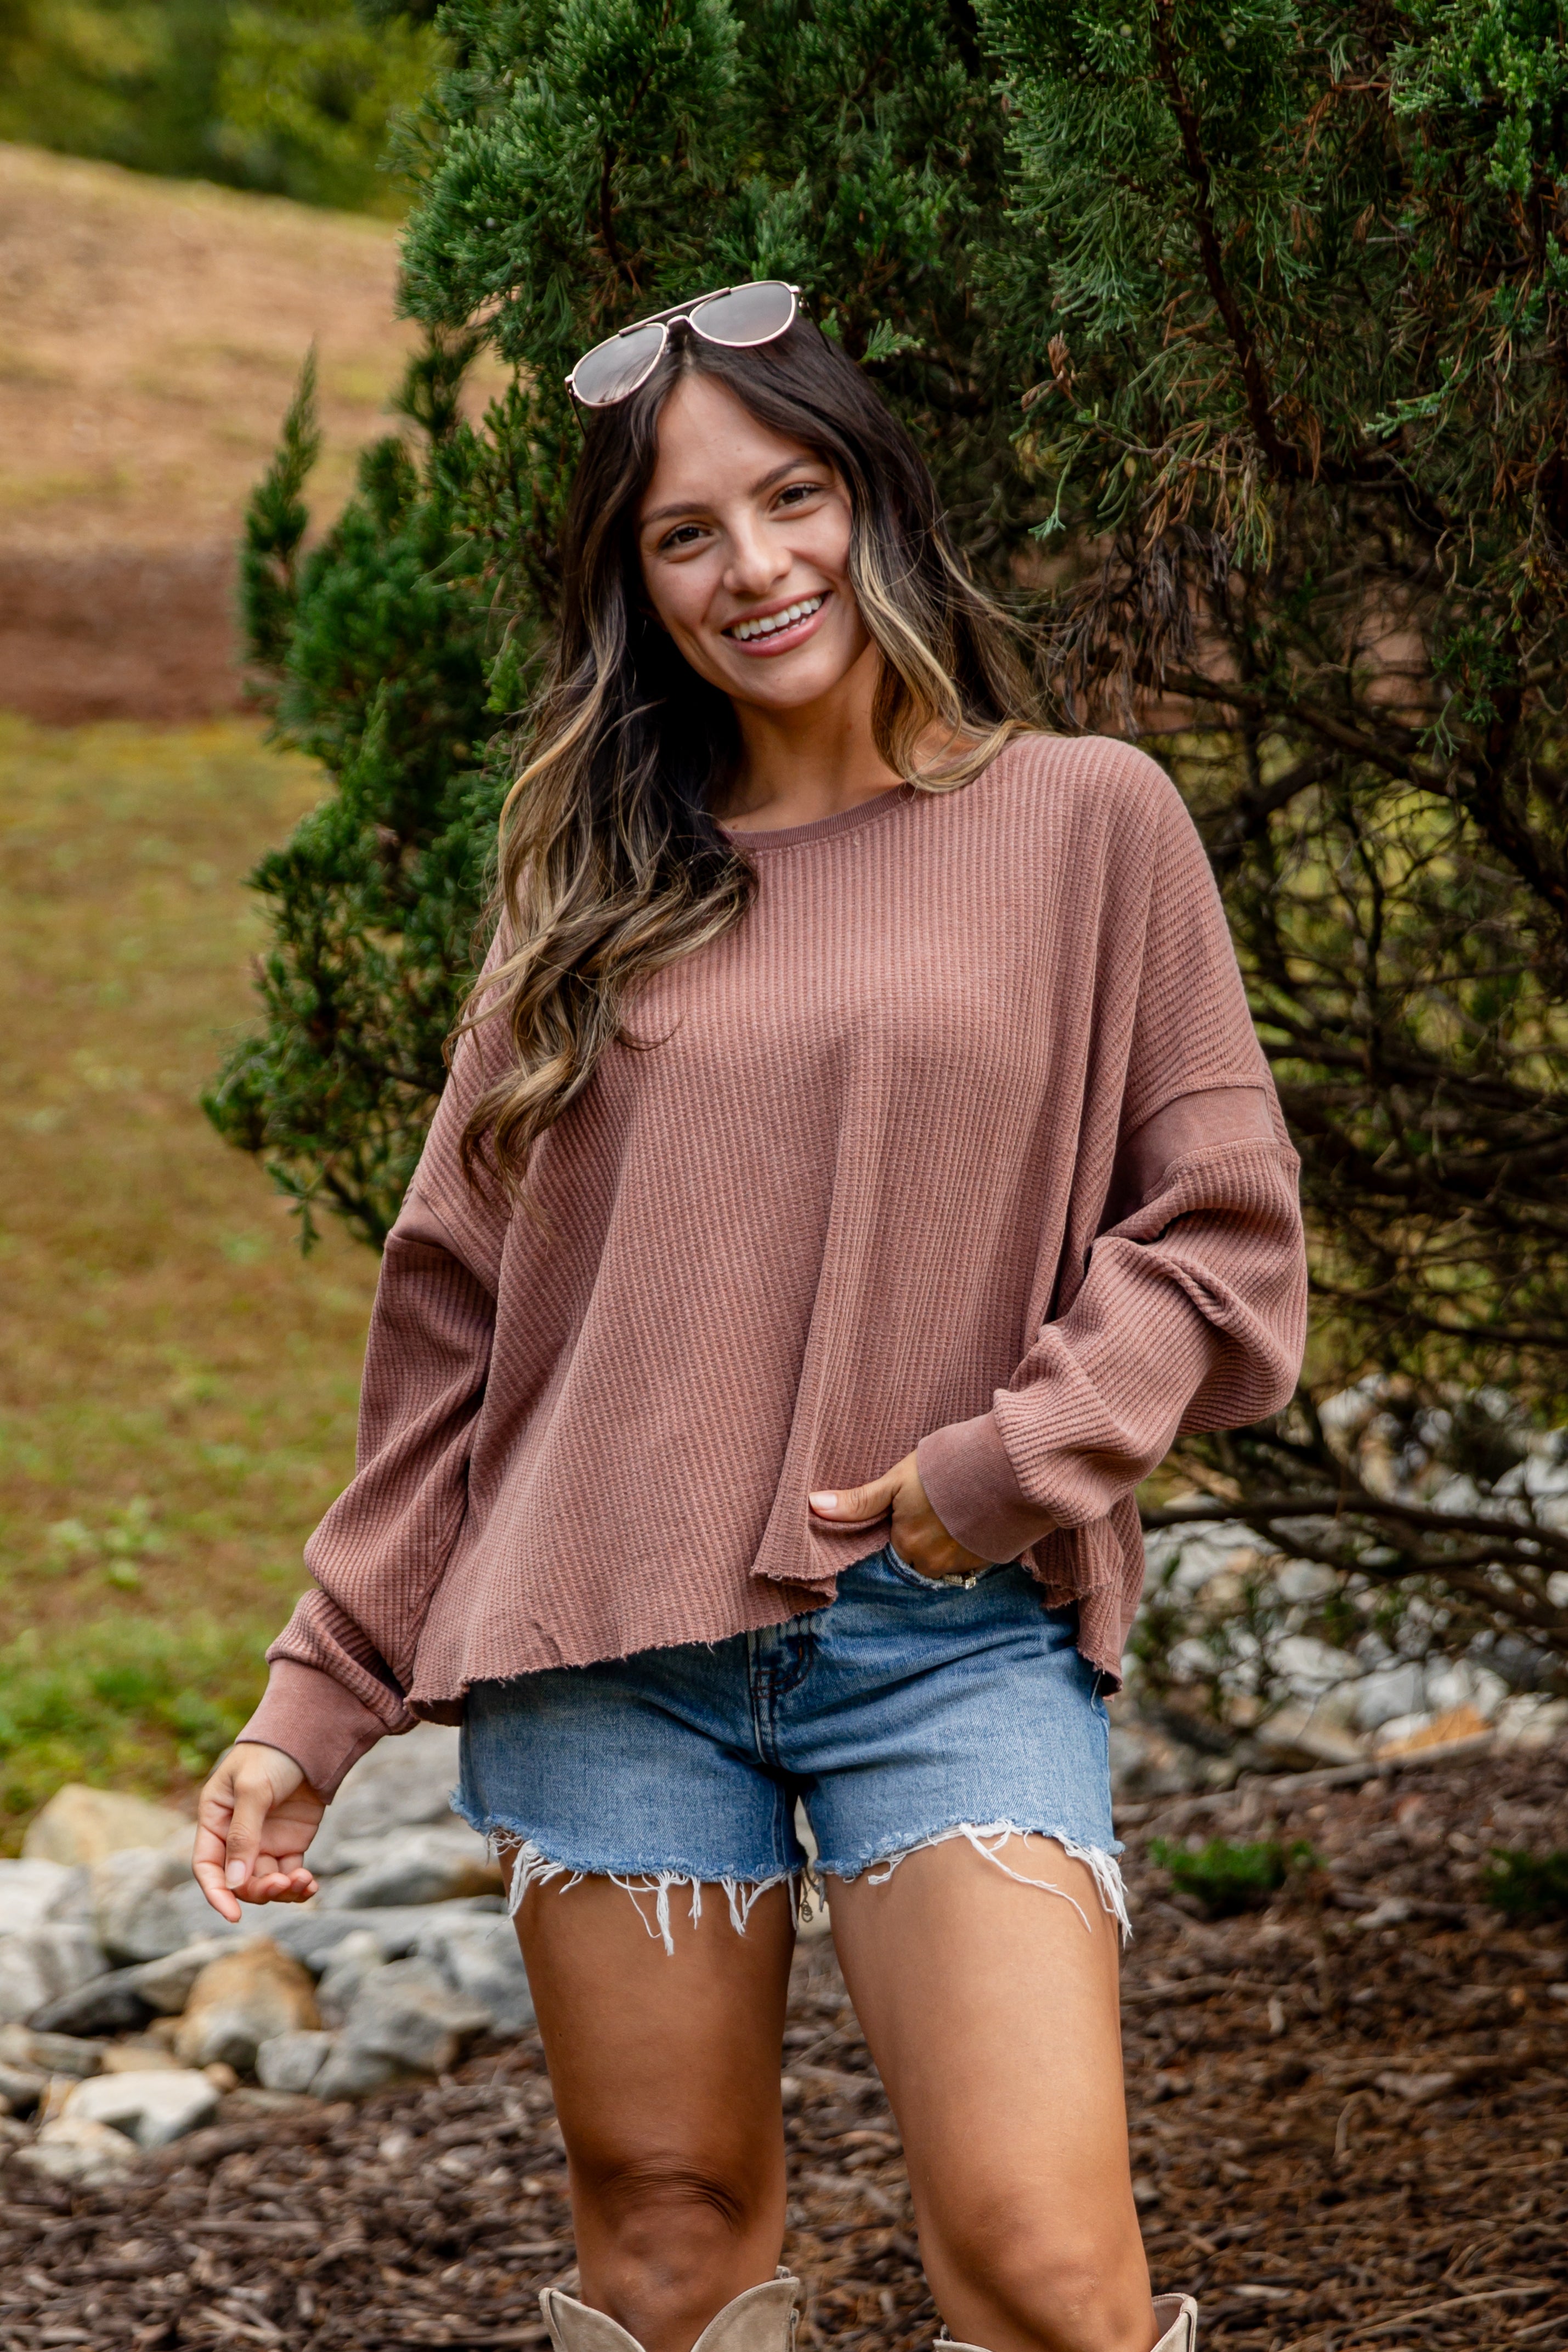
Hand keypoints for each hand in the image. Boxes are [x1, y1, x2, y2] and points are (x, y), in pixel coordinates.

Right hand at [193, 1742, 324, 1921]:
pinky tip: (311, 1885)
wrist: (310, 1738)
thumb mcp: (253, 1790)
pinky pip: (289, 1875)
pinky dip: (299, 1886)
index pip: (207, 1866)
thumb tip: (234, 1882)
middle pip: (239, 1880)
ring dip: (282, 1890)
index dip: (216, 1893)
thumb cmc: (272, 1756)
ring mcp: (264, 1842)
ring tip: (304, 1882)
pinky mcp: (290, 1844)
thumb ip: (243, 1835)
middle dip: (259, 1889)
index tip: (233, 1915)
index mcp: (215, 1820)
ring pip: (265, 1882)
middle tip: (282, 1883)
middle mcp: (235, 1836)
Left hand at [810, 1451, 986, 1579]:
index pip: (895, 1546)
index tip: (912, 1509)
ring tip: (958, 1506)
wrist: (1007, 1468)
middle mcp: (934, 1564)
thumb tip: (812, 1505)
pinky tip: (976, 1516)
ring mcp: (965, 1565)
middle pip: (921, 1554)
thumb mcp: (896, 1480)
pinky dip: (971, 1541)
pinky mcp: (991, 1560)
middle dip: (926, 1534)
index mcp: (907, 1546)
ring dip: (949, 1538)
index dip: (902, 1525)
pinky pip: (972, 1557)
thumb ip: (858, 1502)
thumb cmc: (945, 1469)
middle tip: (937, 1503)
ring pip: (946, 1557)